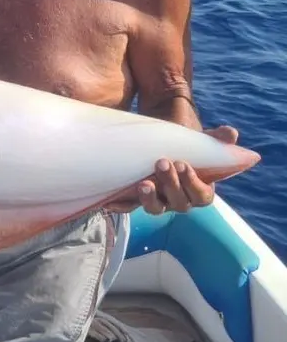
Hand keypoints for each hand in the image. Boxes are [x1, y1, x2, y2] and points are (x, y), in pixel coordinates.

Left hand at [106, 125, 238, 215]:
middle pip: (178, 202)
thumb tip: (231, 134)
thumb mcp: (196, 140)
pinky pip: (128, 207)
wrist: (156, 139)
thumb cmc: (182, 143)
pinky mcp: (136, 197)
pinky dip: (120, 206)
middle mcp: (178, 199)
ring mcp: (157, 200)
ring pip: (155, 208)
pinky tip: (110, 202)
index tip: (184, 164)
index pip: (201, 196)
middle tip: (161, 163)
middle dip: (171, 184)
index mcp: (197, 190)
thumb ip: (214, 139)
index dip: (193, 183)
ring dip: (150, 198)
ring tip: (144, 183)